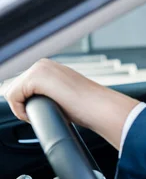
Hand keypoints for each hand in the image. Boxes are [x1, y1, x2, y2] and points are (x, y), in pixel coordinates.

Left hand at [3, 59, 138, 149]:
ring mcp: (39, 68)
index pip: (23, 86)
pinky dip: (20, 110)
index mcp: (49, 67)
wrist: (100, 107)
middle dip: (25, 105)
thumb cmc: (88, 106)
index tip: (45, 110)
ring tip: (45, 113)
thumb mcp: (64, 95)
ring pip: (12, 93)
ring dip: (23, 107)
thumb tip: (38, 103)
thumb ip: (49, 93)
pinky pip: (13, 97)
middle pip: (15, 89)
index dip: (27, 103)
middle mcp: (43, 64)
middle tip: (47, 113)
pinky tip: (38, 114)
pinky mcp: (36, 77)